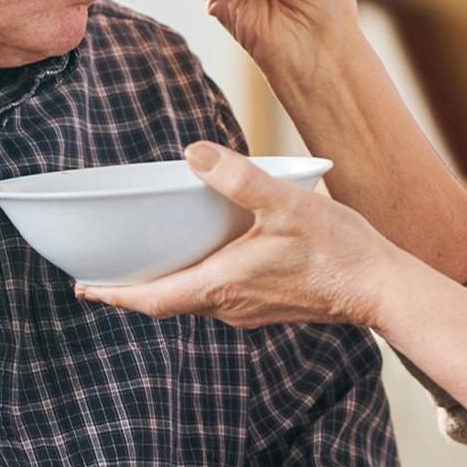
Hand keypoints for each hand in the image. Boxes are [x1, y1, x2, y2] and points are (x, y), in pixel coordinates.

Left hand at [76, 140, 401, 329]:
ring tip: (146, 262)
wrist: (382, 288)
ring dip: (166, 284)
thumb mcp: (284, 204)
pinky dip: (197, 280)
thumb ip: (237, 178)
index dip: (114, 294)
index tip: (85, 287)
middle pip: (166, 302)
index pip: (151, 299)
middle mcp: (229, 307)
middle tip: (104, 272)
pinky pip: (219, 297)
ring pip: (193, 300)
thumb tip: (193, 155)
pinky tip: (206, 258)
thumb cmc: (338, 251)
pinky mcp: (268, 306)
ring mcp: (250, 311)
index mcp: (221, 286)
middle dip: (133, 288)